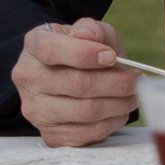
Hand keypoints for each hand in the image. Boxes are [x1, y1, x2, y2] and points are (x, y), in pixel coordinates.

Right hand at [10, 17, 137, 146]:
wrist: (68, 76)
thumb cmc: (82, 50)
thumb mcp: (88, 31)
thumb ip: (91, 29)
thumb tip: (87, 38)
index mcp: (34, 45)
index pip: (52, 50)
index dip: (85, 54)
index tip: (112, 57)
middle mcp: (28, 78)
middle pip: (76, 84)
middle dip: (115, 82)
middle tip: (137, 79)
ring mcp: (36, 110)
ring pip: (85, 111)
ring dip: (119, 104)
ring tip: (134, 94)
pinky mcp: (50, 135)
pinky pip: (88, 133)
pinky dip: (112, 122)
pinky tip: (120, 110)